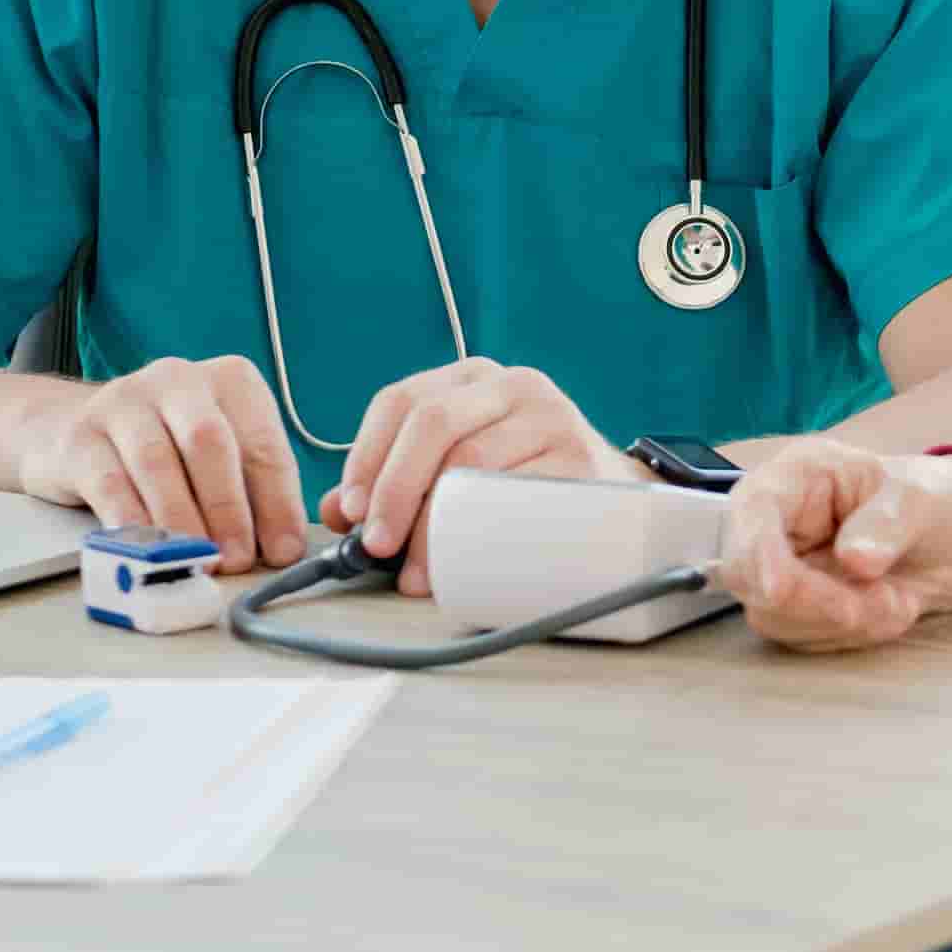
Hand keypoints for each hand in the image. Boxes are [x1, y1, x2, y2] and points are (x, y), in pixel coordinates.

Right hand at [15, 355, 307, 574]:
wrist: (78, 428)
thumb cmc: (172, 446)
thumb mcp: (221, 455)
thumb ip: (252, 491)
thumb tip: (281, 548)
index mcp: (231, 380)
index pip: (262, 442)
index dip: (277, 501)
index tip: (283, 550)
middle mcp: (178, 380)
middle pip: (208, 442)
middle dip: (227, 507)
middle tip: (236, 559)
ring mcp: (124, 403)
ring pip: (157, 463)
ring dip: (181, 521)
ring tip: (197, 560)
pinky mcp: (81, 436)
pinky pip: (110, 484)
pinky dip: (133, 522)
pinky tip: (148, 550)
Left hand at [316, 357, 647, 595]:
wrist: (616, 496)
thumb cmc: (523, 481)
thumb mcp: (460, 464)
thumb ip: (396, 481)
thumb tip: (335, 512)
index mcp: (472, 379)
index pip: (400, 400)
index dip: (365, 456)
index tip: (350, 512)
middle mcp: (512, 383)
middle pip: (431, 422)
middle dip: (392, 489)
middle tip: (375, 547)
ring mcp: (551, 415)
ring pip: (470, 459)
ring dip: (431, 523)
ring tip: (415, 572)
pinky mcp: (579, 457)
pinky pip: (517, 492)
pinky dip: (479, 531)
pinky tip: (463, 560)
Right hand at [716, 439, 951, 651]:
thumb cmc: (937, 501)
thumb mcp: (921, 502)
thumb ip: (887, 524)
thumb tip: (852, 559)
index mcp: (798, 476)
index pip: (753, 513)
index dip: (757, 553)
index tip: (780, 588)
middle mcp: (777, 521)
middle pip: (750, 576)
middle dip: (816, 601)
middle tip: (886, 603)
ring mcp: (784, 566)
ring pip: (776, 615)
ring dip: (841, 623)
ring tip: (900, 603)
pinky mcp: (799, 606)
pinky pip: (803, 636)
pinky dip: (849, 636)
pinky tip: (889, 611)